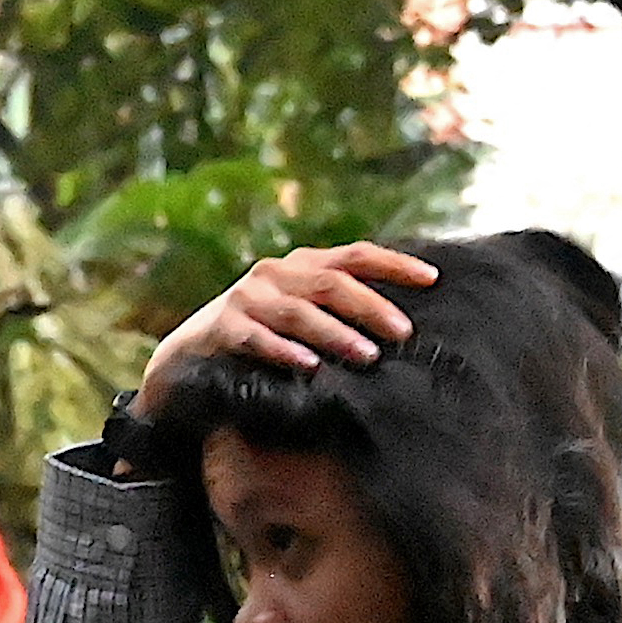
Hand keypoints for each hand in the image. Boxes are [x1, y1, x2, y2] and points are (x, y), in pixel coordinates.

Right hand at [134, 244, 438, 416]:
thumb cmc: (259, 337)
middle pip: (332, 282)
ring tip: (367, 357)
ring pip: (300, 311)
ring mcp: (247, 298)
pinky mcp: (224, 327)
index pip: (355, 255)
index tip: (433, 278)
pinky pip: (259, 338)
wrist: (188, 356)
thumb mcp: (299, 314)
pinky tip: (310, 367)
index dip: (395, 264)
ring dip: (337, 334)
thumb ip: (337, 310)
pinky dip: (286, 352)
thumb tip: (400, 328)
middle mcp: (275, 273)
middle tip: (404, 333)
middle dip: (372, 307)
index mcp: (301, 265)